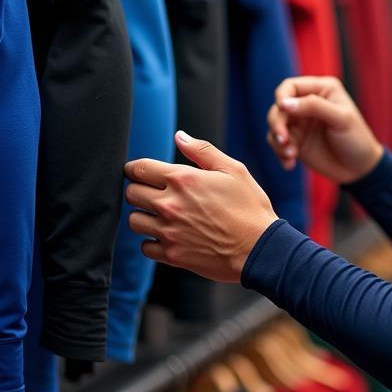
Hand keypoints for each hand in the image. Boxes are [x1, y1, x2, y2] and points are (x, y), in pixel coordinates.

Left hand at [125, 131, 277, 282]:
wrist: (260, 249)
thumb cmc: (250, 208)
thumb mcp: (233, 170)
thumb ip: (202, 150)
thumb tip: (179, 137)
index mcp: (183, 179)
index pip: (139, 168)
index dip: (135, 168)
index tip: (139, 172)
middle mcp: (170, 204)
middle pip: (131, 193)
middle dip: (138, 189)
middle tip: (152, 193)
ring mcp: (169, 231)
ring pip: (134, 220)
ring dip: (143, 216)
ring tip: (159, 215)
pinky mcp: (172, 254)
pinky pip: (145, 246)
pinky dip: (152, 241)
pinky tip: (168, 235)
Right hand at [267, 76, 382, 183]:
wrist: (360, 170)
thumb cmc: (356, 139)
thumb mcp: (340, 119)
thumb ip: (314, 106)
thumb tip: (284, 104)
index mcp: (321, 90)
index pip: (291, 86)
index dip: (282, 97)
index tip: (282, 110)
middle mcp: (307, 103)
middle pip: (278, 107)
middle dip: (277, 123)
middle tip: (284, 140)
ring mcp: (300, 123)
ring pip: (274, 125)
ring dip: (277, 140)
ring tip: (291, 155)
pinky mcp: (295, 141)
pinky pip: (276, 143)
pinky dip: (279, 153)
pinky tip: (290, 164)